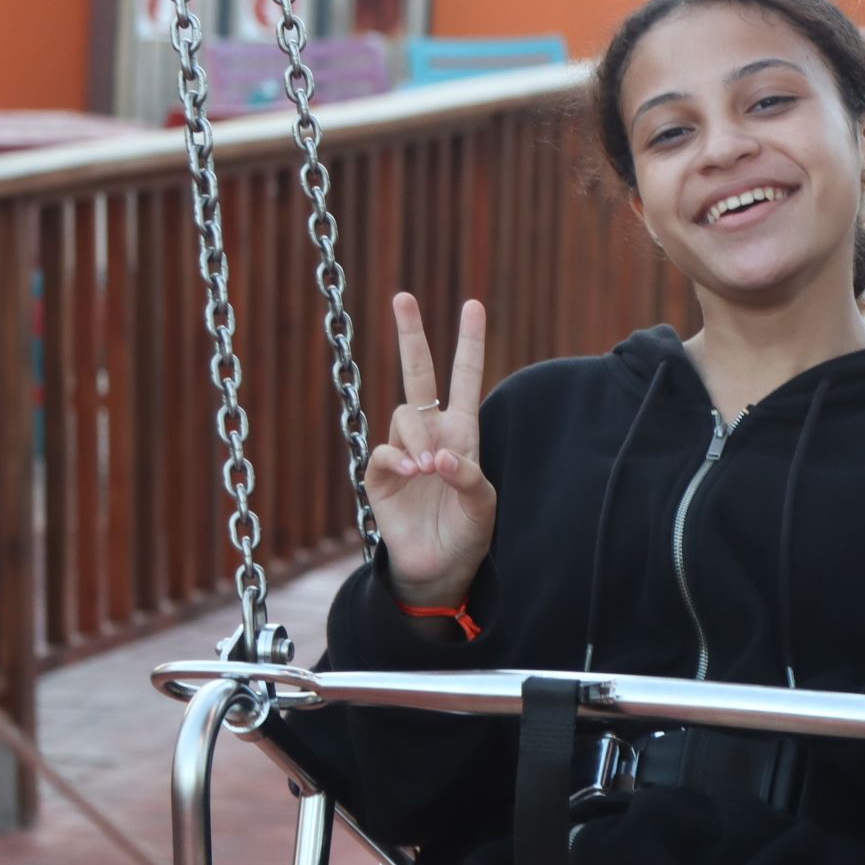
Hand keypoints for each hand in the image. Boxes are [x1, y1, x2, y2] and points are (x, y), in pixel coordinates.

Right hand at [365, 293, 497, 610]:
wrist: (439, 568)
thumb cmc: (468, 533)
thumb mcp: (484, 505)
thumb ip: (468, 478)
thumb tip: (439, 457)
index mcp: (463, 433)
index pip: (466, 378)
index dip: (469, 344)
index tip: (473, 305)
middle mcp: (431, 434)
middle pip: (417, 374)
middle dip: (411, 335)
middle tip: (403, 296)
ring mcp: (403, 451)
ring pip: (404, 416)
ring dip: (418, 436)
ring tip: (430, 468)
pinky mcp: (380, 474)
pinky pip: (384, 451)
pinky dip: (400, 457)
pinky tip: (413, 472)